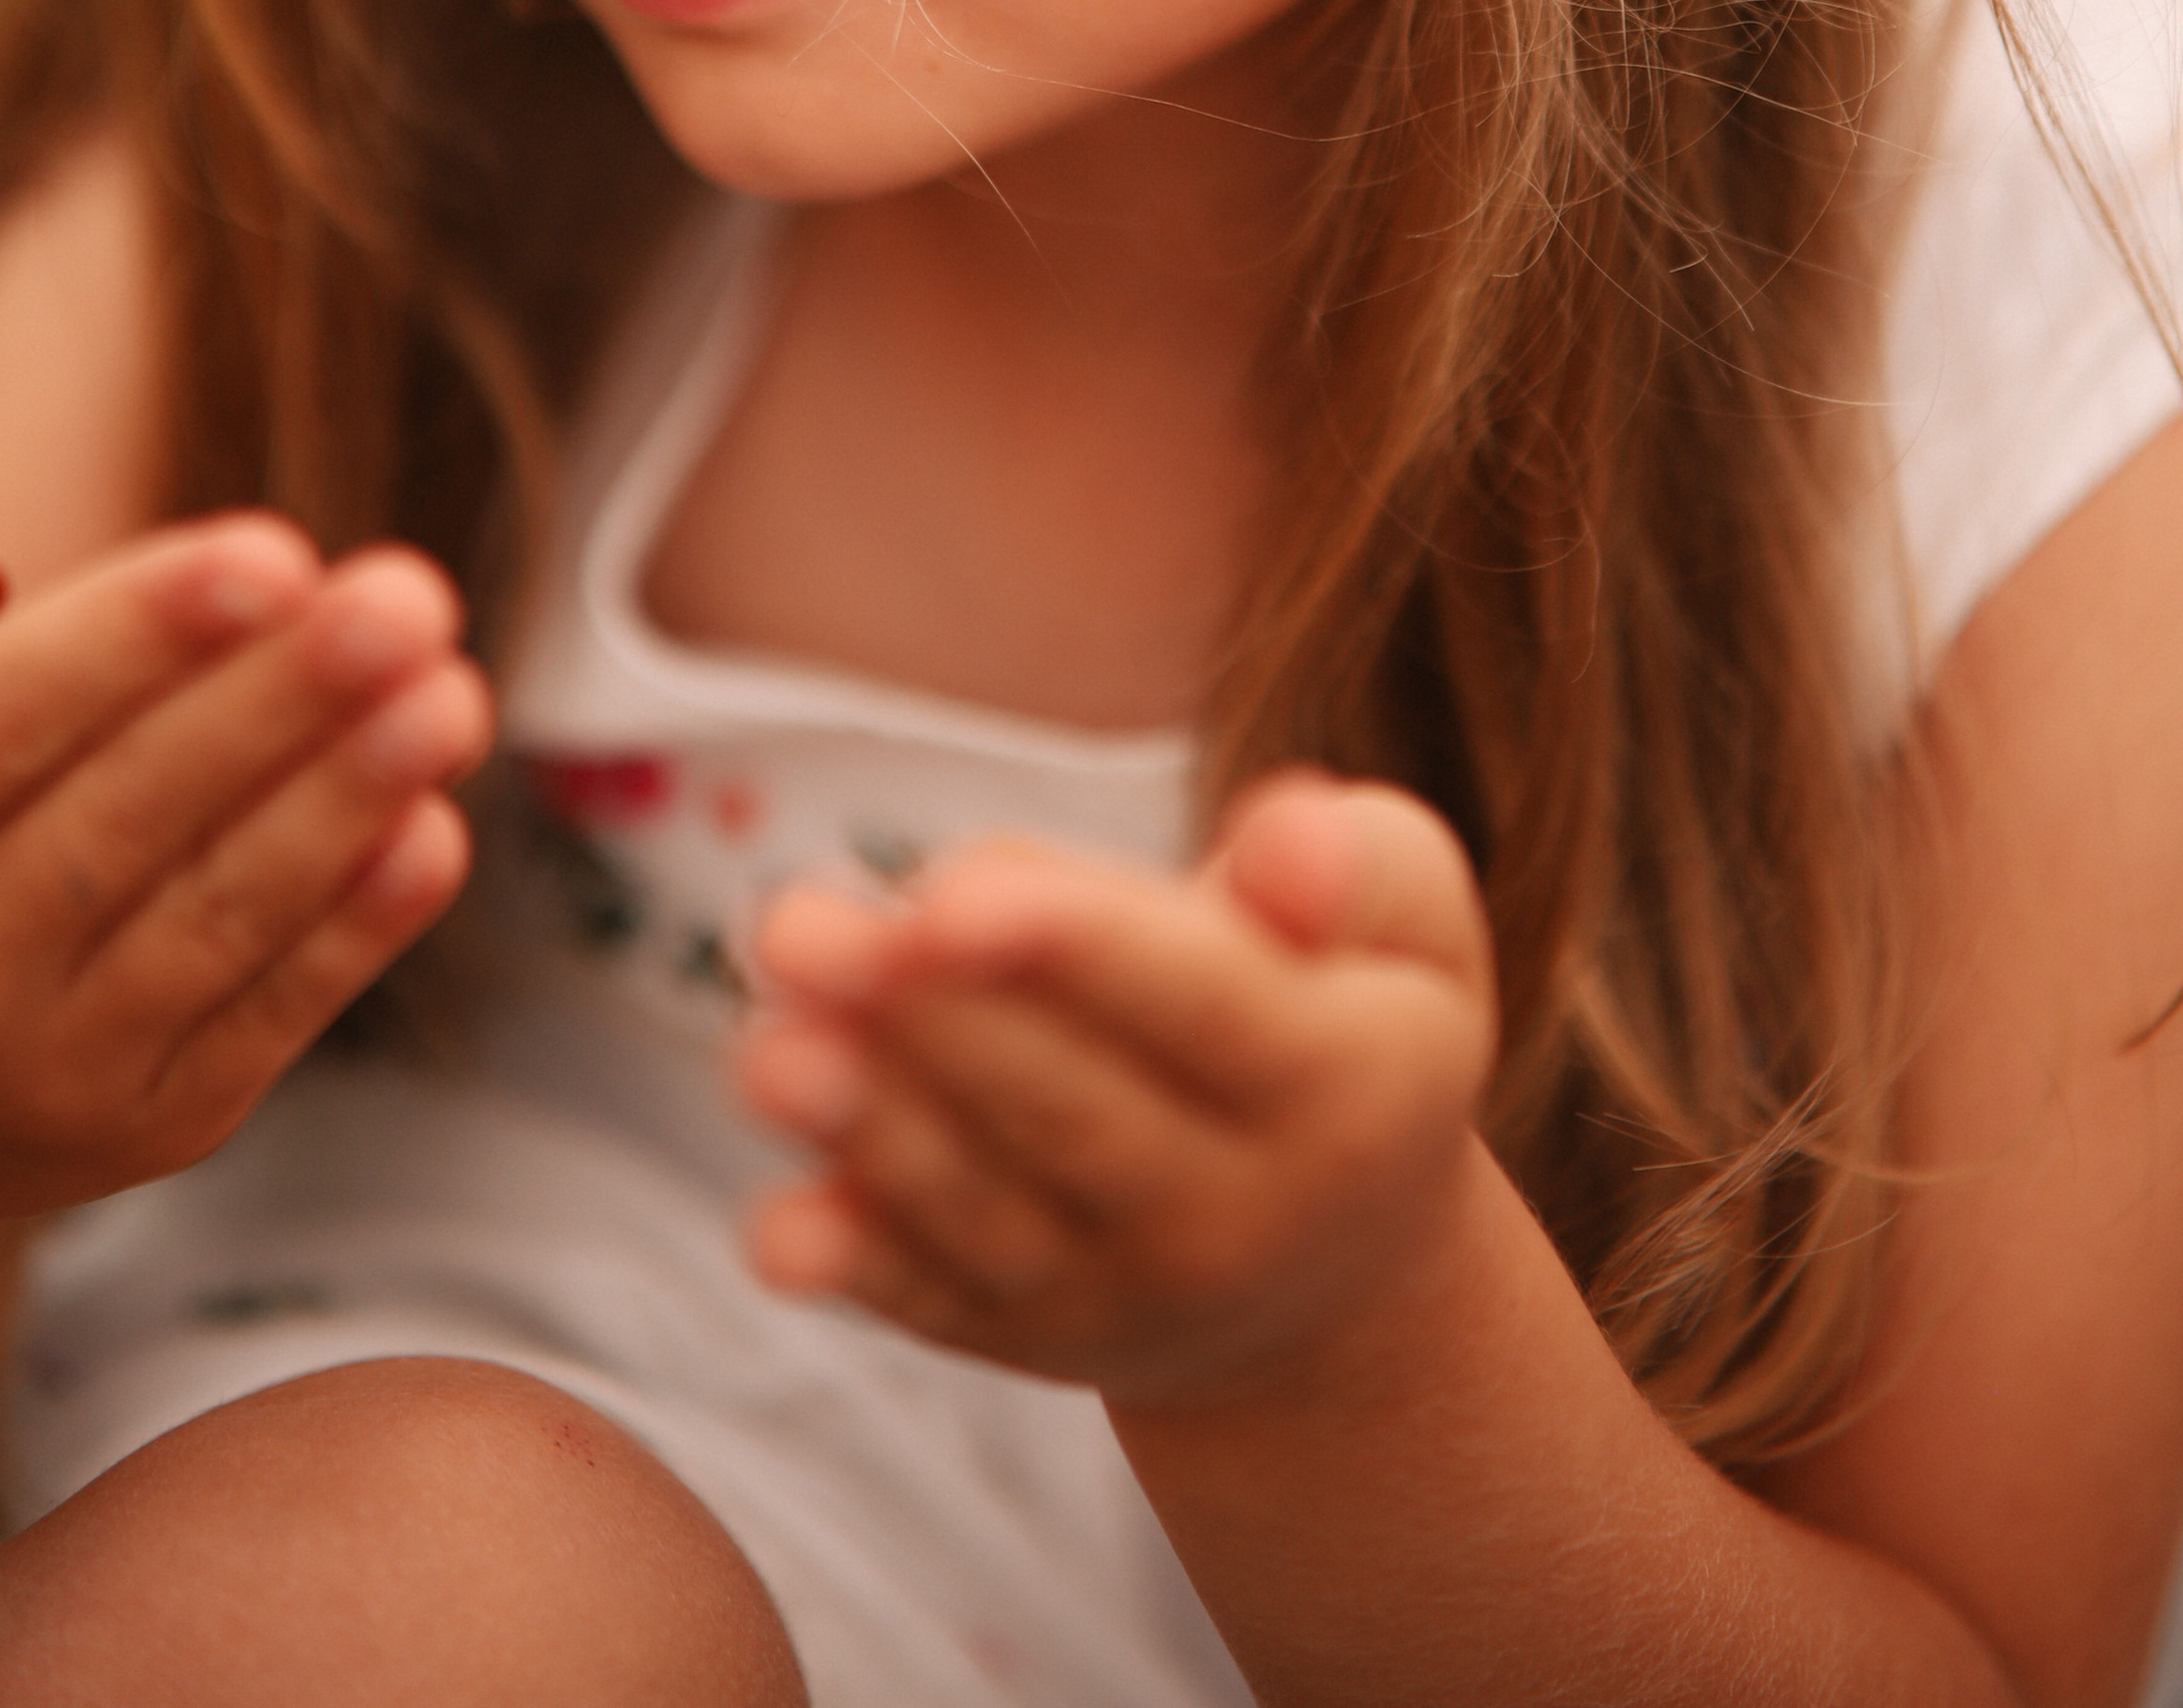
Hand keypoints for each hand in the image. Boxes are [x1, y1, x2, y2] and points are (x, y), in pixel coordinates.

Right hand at [0, 517, 491, 1286]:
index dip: (140, 638)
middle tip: (409, 596)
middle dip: (284, 703)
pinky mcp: (130, 1140)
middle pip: (131, 818)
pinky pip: (260, 1018)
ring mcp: (32, 1084)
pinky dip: (355, 929)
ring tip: (452, 693)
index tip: (272, 551)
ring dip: (349, 802)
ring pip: (216, 921)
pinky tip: (431, 826)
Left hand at [733, 770, 1497, 1415]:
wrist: (1340, 1268)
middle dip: (925, 1021)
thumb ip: (1362, 867)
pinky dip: (862, 1268)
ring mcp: (1133, 1295)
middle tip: (796, 927)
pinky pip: (943, 1302)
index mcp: (1350, 1089)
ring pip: (992, 1210)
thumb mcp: (1413, 927)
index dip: (1077, 950)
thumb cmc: (1349, 1014)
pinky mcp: (1035, 1336)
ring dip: (870, 1134)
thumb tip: (1284, 847)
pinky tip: (779, 1229)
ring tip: (769, 1055)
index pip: (1206, 1008)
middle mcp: (1244, 1217)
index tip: (950, 897)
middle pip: (1072, 1111)